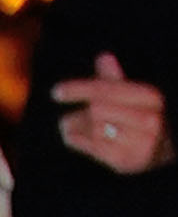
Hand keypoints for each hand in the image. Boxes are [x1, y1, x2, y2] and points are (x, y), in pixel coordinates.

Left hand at [51, 51, 173, 174]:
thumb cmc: (142, 120)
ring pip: (93, 128)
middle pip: (98, 109)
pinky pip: (90, 146)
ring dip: (75, 125)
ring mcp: (139, 142)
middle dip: (81, 112)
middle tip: (73, 116)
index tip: (56, 92)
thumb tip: (103, 56)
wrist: (160, 154)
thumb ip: (115, 80)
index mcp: (151, 97)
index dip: (79, 89)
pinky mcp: (126, 160)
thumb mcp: (133, 97)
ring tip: (74, 125)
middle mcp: (149, 119)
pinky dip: (76, 139)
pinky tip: (74, 137)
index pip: (107, 89)